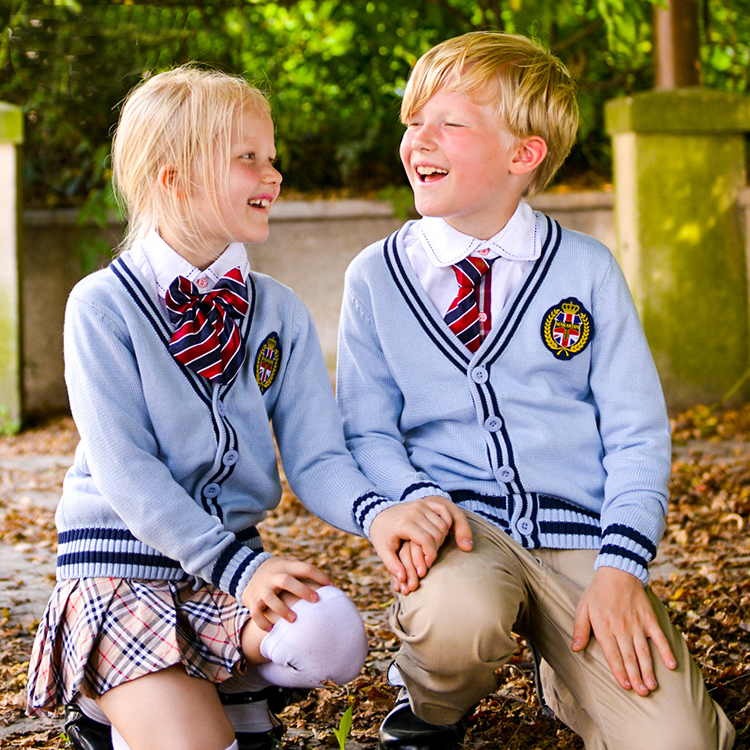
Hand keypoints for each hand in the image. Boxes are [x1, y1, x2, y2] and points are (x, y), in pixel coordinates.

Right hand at [240, 556, 332, 631]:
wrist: (246, 571)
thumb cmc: (279, 572)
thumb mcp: (289, 564)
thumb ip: (305, 571)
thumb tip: (331, 584)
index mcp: (285, 566)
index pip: (304, 568)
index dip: (319, 576)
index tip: (331, 586)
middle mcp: (273, 576)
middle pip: (286, 581)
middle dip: (301, 590)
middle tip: (316, 600)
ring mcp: (262, 589)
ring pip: (270, 598)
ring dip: (282, 609)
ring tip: (294, 620)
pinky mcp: (252, 601)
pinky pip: (256, 613)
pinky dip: (263, 622)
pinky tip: (272, 630)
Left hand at [370, 496, 471, 590]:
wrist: (378, 515)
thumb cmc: (381, 535)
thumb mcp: (382, 551)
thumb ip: (392, 565)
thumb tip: (402, 578)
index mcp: (403, 523)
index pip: (426, 540)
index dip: (430, 555)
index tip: (427, 565)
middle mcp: (414, 511)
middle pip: (437, 533)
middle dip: (436, 549)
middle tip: (429, 557)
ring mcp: (420, 505)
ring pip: (442, 524)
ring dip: (442, 538)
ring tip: (432, 547)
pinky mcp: (424, 502)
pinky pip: (443, 511)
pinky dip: (446, 522)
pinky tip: (440, 533)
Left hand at [572, 567, 676, 695]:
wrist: (618, 571)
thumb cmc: (598, 592)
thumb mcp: (583, 608)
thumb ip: (580, 629)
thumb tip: (575, 649)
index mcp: (605, 627)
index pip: (612, 654)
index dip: (619, 671)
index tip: (625, 686)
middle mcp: (622, 628)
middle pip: (630, 657)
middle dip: (636, 677)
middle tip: (642, 693)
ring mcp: (638, 624)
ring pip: (644, 651)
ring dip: (649, 670)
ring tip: (652, 686)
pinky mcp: (650, 618)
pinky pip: (659, 637)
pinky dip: (666, 651)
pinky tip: (672, 665)